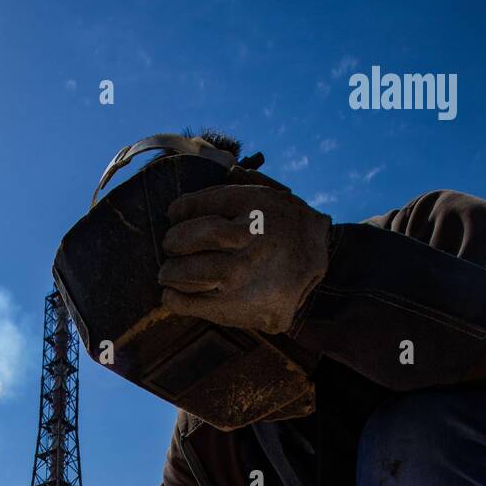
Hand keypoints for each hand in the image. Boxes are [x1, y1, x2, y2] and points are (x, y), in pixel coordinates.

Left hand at [159, 184, 330, 335]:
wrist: (317, 263)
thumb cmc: (284, 225)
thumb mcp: (269, 194)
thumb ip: (238, 184)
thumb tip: (209, 179)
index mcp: (253, 207)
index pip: (201, 205)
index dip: (181, 209)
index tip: (173, 214)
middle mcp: (247, 240)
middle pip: (188, 239)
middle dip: (173, 242)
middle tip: (169, 246)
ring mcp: (242, 276)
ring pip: (186, 273)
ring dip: (170, 272)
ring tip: (168, 272)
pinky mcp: (239, 306)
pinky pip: (192, 304)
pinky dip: (175, 299)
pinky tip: (172, 294)